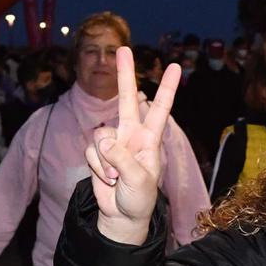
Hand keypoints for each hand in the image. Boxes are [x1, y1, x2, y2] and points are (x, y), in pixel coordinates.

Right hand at [83, 47, 179, 245]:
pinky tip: (107, 179)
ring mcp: (113, 143)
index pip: (160, 109)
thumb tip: (105, 139)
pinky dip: (97, 168)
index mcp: (150, 139)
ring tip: (116, 178)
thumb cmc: (139, 199)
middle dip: (124, 74)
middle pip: (127, 99)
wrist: (121, 216)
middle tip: (122, 49)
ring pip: (100, 136)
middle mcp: (131, 135)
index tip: (175, 67)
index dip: (167, 88)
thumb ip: (123, 158)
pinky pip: (90, 152)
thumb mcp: (138, 181)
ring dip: (105, 161)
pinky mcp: (97, 153)